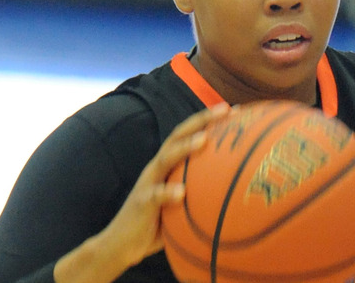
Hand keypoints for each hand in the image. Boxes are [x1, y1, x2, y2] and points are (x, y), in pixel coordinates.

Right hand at [54, 102, 229, 282]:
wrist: (121, 244)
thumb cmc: (157, 223)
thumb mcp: (182, 204)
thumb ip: (200, 193)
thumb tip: (234, 192)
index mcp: (168, 164)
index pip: (189, 135)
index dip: (208, 120)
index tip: (233, 110)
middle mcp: (158, 167)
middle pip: (178, 135)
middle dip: (201, 120)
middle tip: (225, 110)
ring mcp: (148, 183)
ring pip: (166, 158)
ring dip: (185, 148)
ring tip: (204, 140)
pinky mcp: (141, 202)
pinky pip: (155, 196)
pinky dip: (167, 193)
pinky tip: (181, 193)